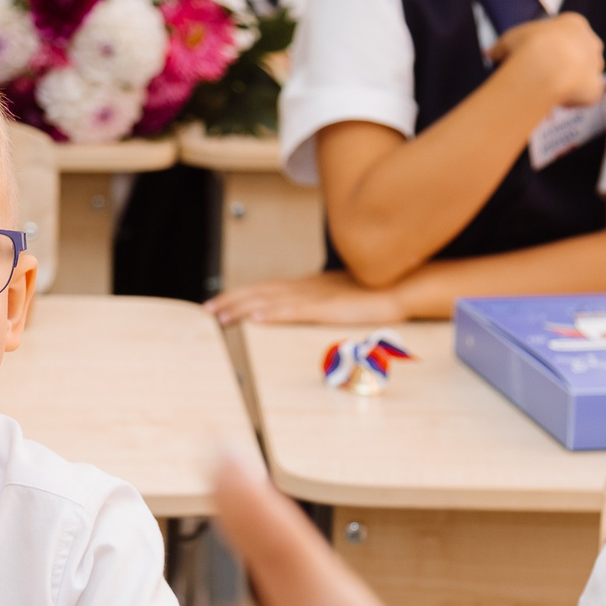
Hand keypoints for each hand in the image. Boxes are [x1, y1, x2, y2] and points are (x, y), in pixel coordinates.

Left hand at [204, 271, 407, 327]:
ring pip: (270, 301)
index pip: (265, 290)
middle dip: (231, 301)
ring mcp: (314, 297)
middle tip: (207, 311)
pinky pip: (294, 311)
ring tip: (221, 317)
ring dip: (242, 308)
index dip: (239, 296)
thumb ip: (318, 306)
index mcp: (306, 287)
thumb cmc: (372, 295)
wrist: (398, 287)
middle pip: (260, 293)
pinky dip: (272, 314)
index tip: (218, 304)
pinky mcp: (326, 309)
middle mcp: (305, 288)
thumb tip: (303, 314)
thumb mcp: (338, 300)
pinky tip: (256, 318)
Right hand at [489, 12, 605, 110]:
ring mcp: (596, 66)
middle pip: (581, 54)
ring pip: (586, 75)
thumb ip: (501, 48)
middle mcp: (590, 42)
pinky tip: (558, 103)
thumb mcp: (508, 40)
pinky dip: (574, 101)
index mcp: (573, 24)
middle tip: (545, 78)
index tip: (538, 59)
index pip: (567, 35)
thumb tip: (490, 54)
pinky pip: (586, 97)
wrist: (546, 68)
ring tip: (550, 92)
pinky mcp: (597, 88)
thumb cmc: (529, 48)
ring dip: (571, 83)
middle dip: (565, 66)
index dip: (553, 48)